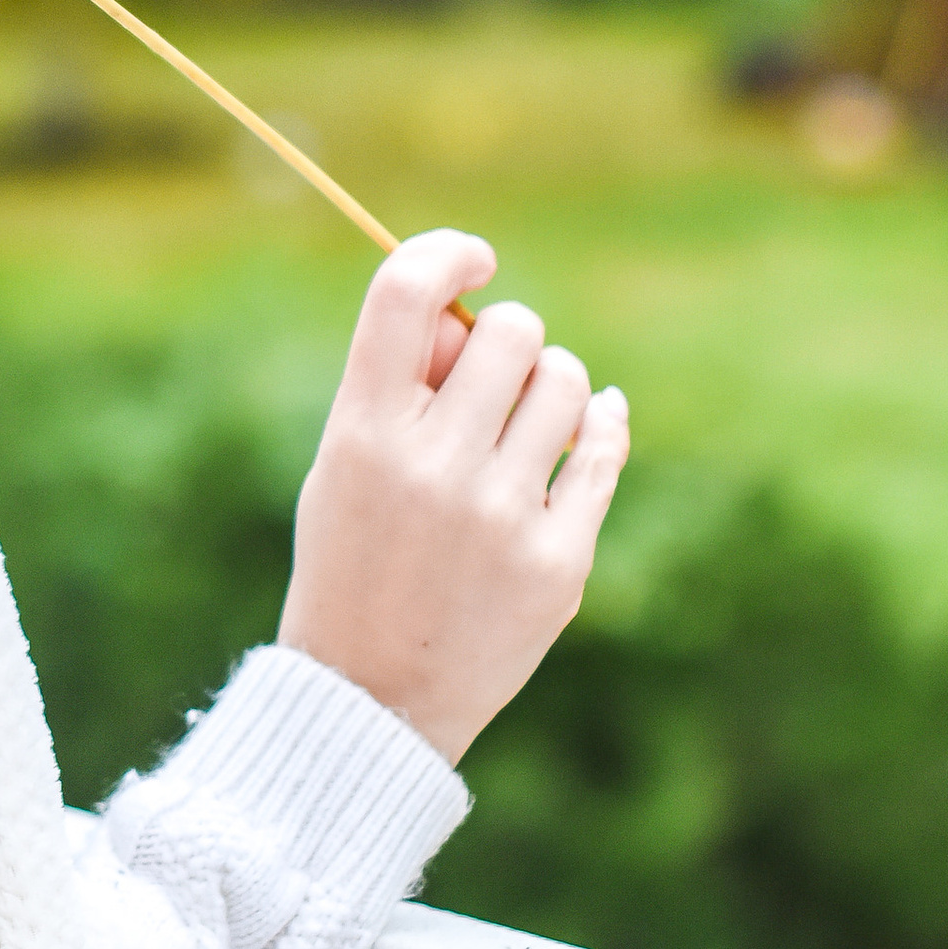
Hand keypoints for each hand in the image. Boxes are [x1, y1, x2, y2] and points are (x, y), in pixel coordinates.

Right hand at [276, 228, 628, 763]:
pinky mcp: (556, 560)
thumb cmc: (356, 558)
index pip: (406, 291)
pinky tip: (591, 424)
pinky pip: (602, 448)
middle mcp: (431, 466)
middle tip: (495, 378)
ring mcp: (499, 515)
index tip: (476, 259)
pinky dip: (599, 426)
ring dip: (551, 386)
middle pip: (509, 330)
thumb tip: (476, 309)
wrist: (372, 697)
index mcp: (361, 432)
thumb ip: (401, 386)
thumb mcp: (345, 465)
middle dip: (509, 339)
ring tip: (526, 423)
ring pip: (567, 381)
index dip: (448, 250)